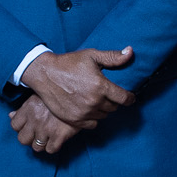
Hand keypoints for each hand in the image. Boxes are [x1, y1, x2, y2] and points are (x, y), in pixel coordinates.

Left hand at [10, 97, 81, 157]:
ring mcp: (46, 130)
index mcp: (28, 109)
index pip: (14, 125)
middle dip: (29, 138)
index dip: (20, 127)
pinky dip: (53, 146)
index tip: (27, 126)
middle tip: (37, 134)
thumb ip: (24, 108)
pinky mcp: (59, 136)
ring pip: (36, 147)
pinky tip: (57, 139)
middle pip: (22, 139)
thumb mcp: (38, 96)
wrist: (79, 94)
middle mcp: (35, 120)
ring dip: (41, 144)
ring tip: (47, 137)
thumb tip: (11, 115)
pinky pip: (50, 150)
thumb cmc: (58, 94)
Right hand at [21, 46, 135, 127]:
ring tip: (96, 100)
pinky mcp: (74, 120)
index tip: (130, 97)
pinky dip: (93, 119)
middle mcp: (94, 101)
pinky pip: (92, 125)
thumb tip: (131, 52)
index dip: (130, 98)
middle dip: (113, 101)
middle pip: (114, 108)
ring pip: (103, 116)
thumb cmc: (69, 63)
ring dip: (103, 109)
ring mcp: (84, 112)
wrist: (45, 74)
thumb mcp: (92, 56)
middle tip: (106, 94)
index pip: (124, 98)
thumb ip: (113, 57)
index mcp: (101, 86)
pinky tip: (88, 109)